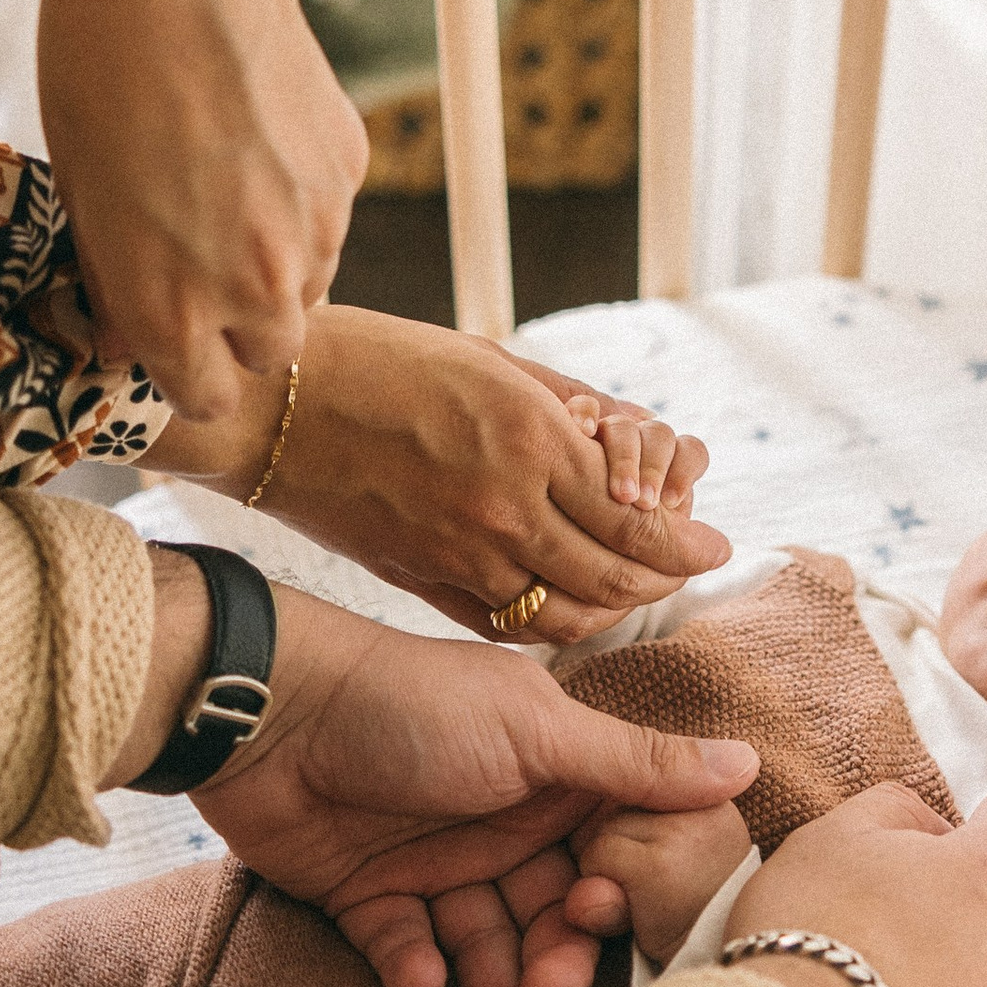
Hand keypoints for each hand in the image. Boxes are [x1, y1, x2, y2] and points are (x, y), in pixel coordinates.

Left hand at [37, 0, 365, 420]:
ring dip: (276, 256)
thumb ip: (112, 281)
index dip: (189, 368)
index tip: (172, 335)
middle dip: (243, 321)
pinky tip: (255, 131)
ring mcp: (315, 229)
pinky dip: (301, 192)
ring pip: (310, 278)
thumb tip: (122, 333)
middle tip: (202, 260)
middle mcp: (256, 289)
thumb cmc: (94, 79)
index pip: (209, 398)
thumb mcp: (78, 197)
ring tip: (225, 181)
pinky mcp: (349, 168)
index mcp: (173, 313)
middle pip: (273, 348)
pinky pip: (330, 210)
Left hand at [187, 587, 759, 986]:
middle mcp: (504, 823)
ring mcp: (436, 861)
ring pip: (484, 948)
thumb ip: (635, 764)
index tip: (607, 927)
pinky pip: (407, 950)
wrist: (265, 711)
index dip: (614, 900)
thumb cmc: (410, 704)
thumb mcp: (535, 732)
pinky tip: (419, 980)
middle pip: (550, 917)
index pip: (610, 857)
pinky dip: (416, 970)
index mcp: (555, 779)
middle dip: (553, 969)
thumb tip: (748, 764)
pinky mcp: (368, 896)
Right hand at [258, 303, 727, 640]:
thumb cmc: (381, 361)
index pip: (640, 519)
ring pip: (567, 614)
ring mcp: (461, 554)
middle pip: (617, 576)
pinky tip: (564, 603)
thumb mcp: (492, 362)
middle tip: (684, 568)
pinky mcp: (422, 581)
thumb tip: (632, 438)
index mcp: (531, 442)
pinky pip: (508, 624)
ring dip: (612, 609)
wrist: (273, 404)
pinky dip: (548, 622)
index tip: (713, 544)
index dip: (687, 542)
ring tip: (633, 590)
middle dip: (664, 579)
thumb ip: (569, 410)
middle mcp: (505, 509)